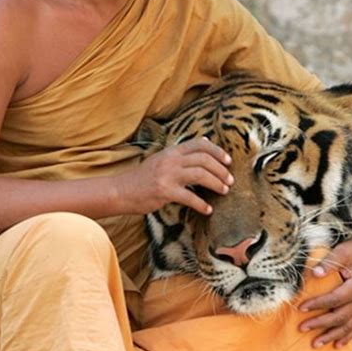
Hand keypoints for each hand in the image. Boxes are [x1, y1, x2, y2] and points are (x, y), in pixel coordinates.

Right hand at [116, 137, 233, 215]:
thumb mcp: (162, 159)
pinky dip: (202, 204)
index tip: (228, 161)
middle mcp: (171, 160)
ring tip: (224, 191)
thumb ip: (183, 152)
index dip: (218, 151)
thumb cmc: (143, 177)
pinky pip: (190, 197)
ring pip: (201, 175)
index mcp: (172, 151)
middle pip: (204, 159)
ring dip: (216, 184)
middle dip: (221, 170)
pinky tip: (208, 210)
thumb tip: (206, 141)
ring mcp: (167, 175)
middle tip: (230, 180)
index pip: (200, 144)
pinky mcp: (164, 192)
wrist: (121, 191)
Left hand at [298, 236, 351, 347]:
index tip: (300, 308)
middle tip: (301, 328)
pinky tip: (337, 345)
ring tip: (315, 344)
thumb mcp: (342, 252)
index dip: (316, 305)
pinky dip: (347, 336)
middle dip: (319, 324)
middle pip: (339, 317)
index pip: (333, 300)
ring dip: (331, 336)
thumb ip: (328, 263)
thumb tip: (314, 273)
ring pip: (347, 326)